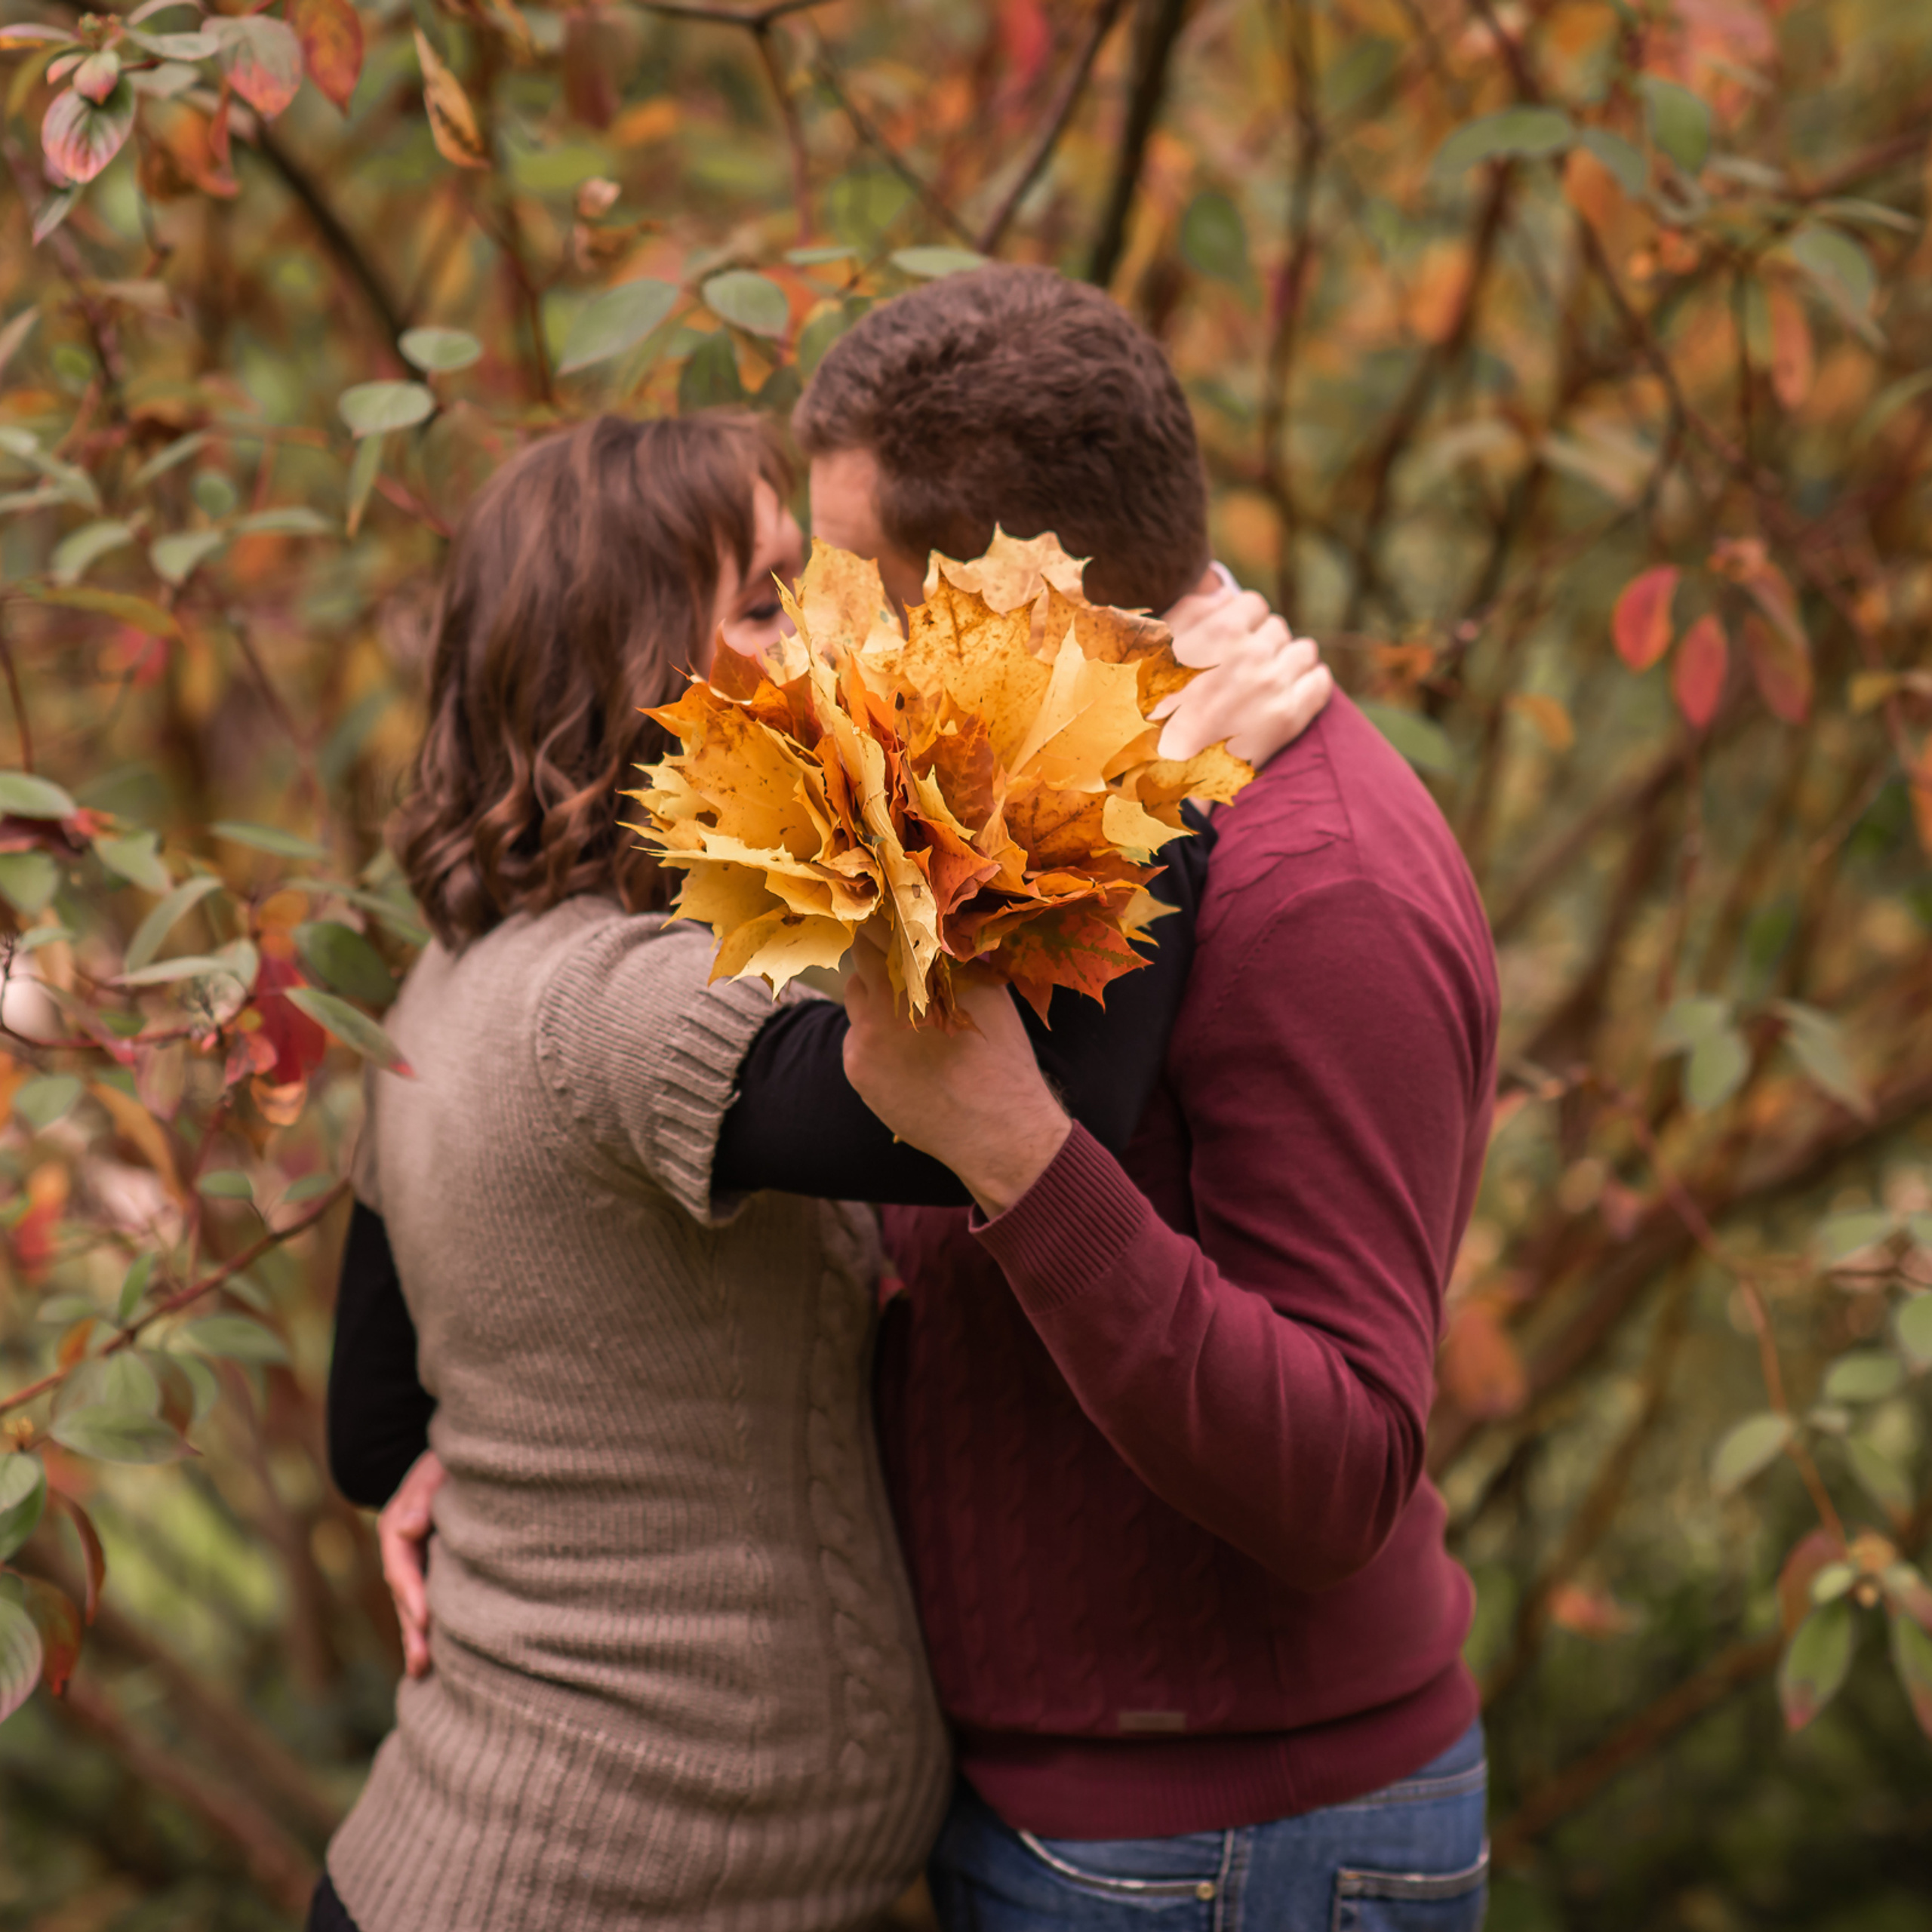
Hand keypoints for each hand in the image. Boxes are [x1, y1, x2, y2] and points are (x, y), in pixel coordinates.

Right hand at [379, 1448, 444, 1678]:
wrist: (469, 1449)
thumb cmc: (457, 1457)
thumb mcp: (441, 1465)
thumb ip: (424, 1493)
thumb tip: (407, 1529)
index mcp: (400, 1519)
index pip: (401, 1563)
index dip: (411, 1592)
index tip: (424, 1619)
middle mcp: (403, 1542)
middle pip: (403, 1590)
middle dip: (411, 1627)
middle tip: (422, 1663)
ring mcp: (416, 1553)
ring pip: (412, 1599)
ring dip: (417, 1633)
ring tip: (422, 1671)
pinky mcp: (432, 1560)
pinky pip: (427, 1594)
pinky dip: (429, 1621)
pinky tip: (436, 1652)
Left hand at [842, 938, 1070, 1217]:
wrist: (997, 1127)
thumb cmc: (1002, 1057)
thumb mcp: (989, 992)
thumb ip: (954, 958)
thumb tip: (936, 930)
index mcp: (921, 972)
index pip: (879, 929)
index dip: (887, 925)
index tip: (897, 927)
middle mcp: (886, 997)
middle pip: (860, 959)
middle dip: (878, 960)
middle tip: (901, 969)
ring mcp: (865, 1034)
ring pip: (855, 998)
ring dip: (873, 998)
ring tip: (907, 1017)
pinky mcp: (856, 1066)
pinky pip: (855, 1036)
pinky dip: (873, 1037)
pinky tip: (904, 1055)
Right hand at [1157, 582, 1331, 766]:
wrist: (1159, 769)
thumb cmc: (1149, 705)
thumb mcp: (1155, 648)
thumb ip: (1190, 612)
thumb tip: (1225, 595)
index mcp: (1221, 629)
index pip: (1253, 604)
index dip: (1242, 623)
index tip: (1231, 643)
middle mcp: (1253, 653)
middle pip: (1277, 629)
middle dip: (1262, 644)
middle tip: (1243, 670)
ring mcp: (1274, 685)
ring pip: (1303, 651)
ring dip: (1288, 662)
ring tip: (1267, 682)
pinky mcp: (1289, 717)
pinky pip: (1320, 683)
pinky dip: (1310, 683)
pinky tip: (1290, 694)